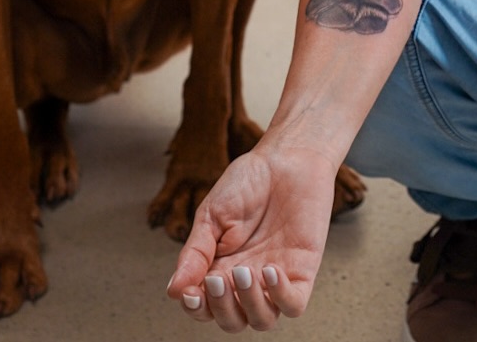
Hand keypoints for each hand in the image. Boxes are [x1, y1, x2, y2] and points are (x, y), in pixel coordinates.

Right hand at [167, 140, 335, 330]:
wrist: (286, 156)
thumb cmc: (248, 182)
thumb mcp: (212, 215)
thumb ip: (195, 253)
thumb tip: (174, 290)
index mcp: (222, 268)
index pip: (206, 307)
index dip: (196, 308)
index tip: (190, 292)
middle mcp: (249, 279)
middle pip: (232, 320)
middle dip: (220, 308)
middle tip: (216, 278)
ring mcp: (276, 277)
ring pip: (262, 320)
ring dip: (248, 304)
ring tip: (242, 272)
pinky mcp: (303, 270)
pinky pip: (294, 304)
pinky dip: (280, 297)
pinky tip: (269, 271)